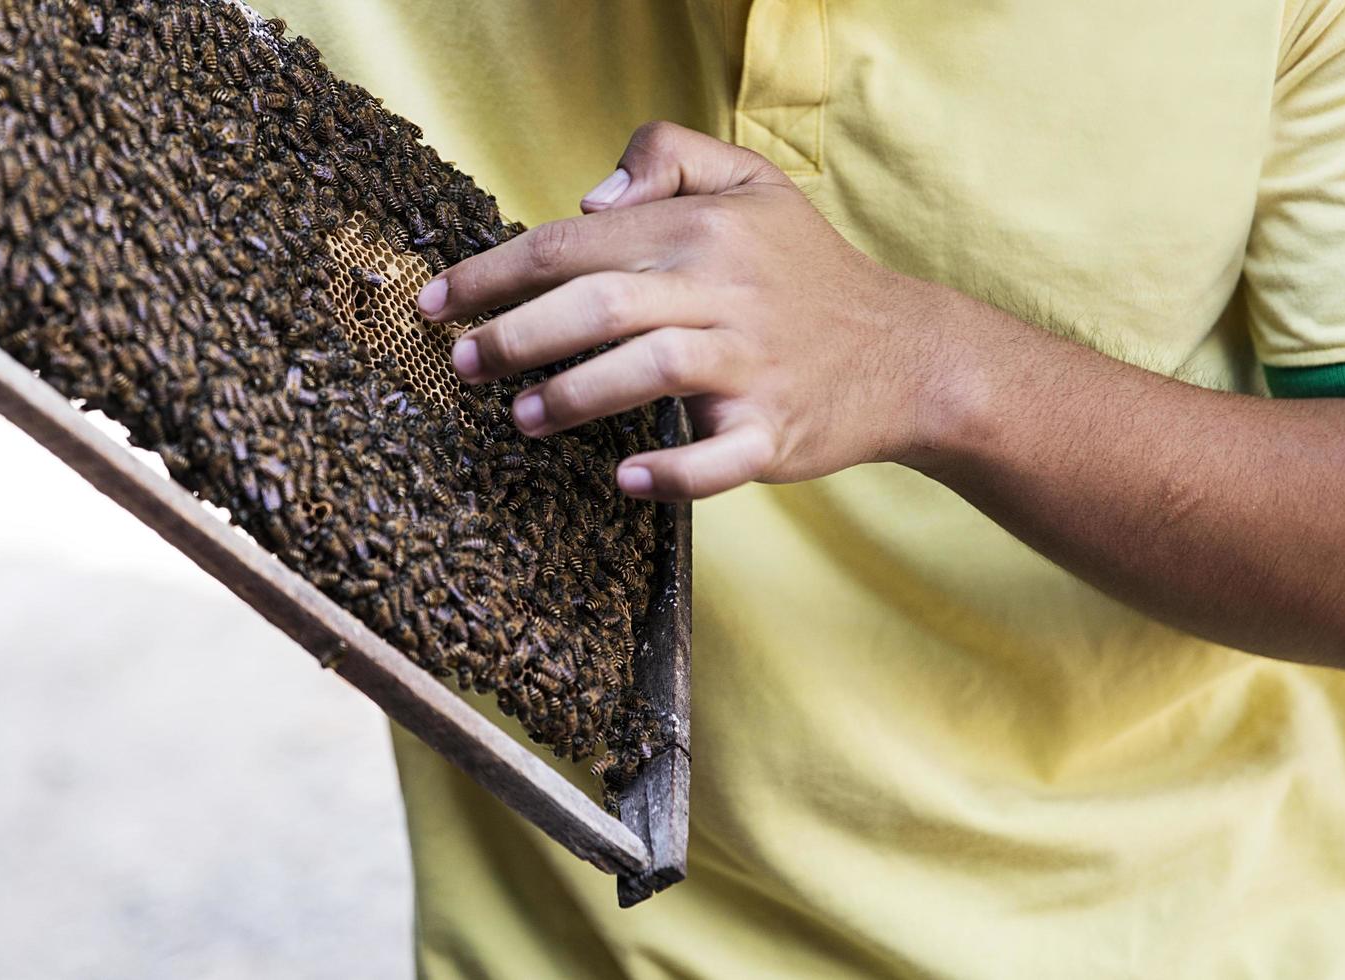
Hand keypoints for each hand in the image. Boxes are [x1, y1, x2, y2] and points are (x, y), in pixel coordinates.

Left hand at [416, 121, 961, 500]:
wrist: (907, 352)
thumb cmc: (807, 270)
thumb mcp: (751, 183)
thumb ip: (668, 156)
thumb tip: (587, 199)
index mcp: (702, 231)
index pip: (572, 245)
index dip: (493, 273)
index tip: (438, 302)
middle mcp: (722, 292)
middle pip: (597, 306)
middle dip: (514, 335)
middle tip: (463, 363)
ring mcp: (750, 365)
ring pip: (647, 373)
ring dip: (572, 396)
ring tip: (519, 416)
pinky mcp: (774, 430)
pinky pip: (718, 457)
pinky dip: (673, 471)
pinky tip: (626, 478)